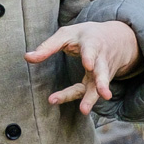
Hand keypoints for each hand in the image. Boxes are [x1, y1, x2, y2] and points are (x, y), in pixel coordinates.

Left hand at [25, 20, 139, 114]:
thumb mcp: (67, 34)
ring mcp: (103, 73)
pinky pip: (90, 92)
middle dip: (101, 82)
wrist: (116, 38)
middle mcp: (101, 60)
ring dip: (93, 98)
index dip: (90, 57)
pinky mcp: (100, 83)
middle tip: (102, 93)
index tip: (88, 65)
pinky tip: (82, 109)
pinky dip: (86, 100)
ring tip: (85, 109)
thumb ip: (48, 46)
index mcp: (92, 43)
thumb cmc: (85, 35)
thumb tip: (27, 57)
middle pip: (102, 72)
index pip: (92, 50)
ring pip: (98, 87)